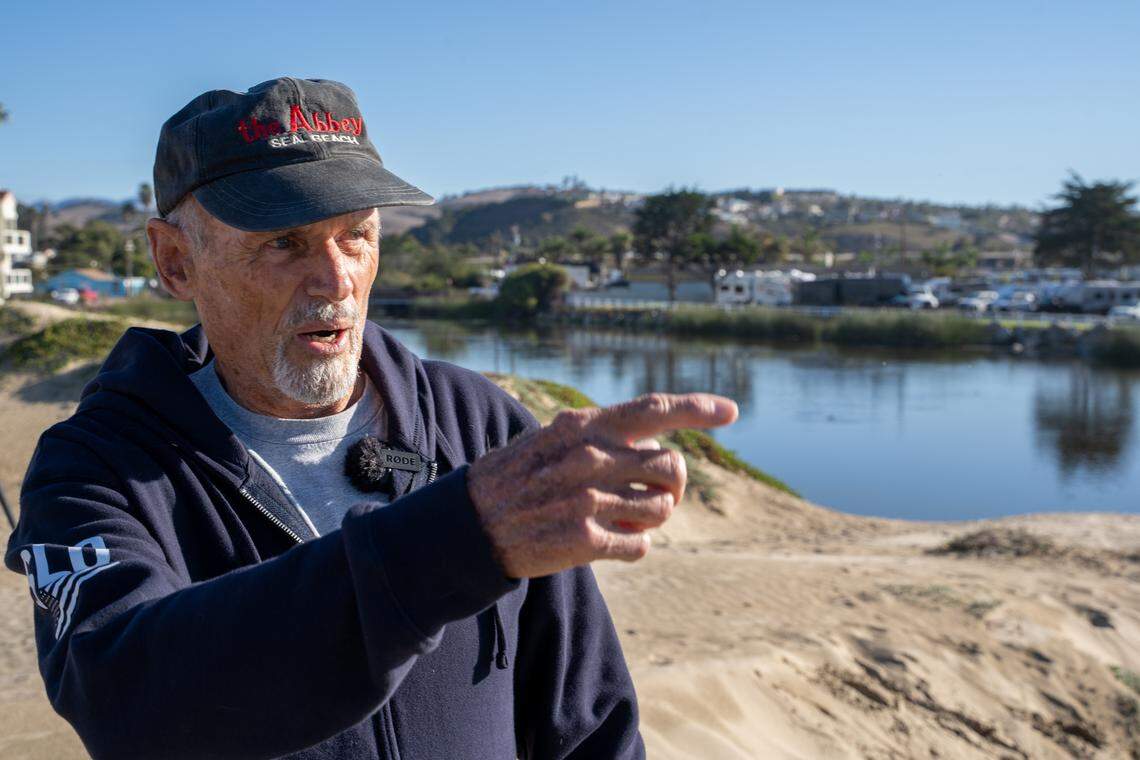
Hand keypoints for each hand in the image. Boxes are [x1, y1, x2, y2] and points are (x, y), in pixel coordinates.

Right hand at [467, 392, 738, 577]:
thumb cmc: (517, 476)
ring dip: (653, 516)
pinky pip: (641, 545)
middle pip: (673, 467)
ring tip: (626, 516)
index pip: (653, 409)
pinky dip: (634, 544)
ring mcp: (589, 500)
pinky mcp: (585, 540)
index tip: (731, 412)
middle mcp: (591, 458)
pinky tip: (610, 541)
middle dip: (673, 485)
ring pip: (663, 509)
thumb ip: (601, 436)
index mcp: (585, 427)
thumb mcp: (554, 438)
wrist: (471, 523)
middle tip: (655, 494)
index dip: (697, 408)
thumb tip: (655, 442)